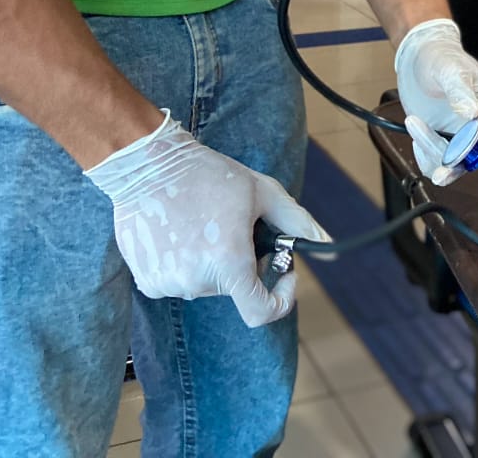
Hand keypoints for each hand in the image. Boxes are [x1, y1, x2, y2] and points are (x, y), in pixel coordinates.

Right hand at [84, 112, 328, 327]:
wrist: (148, 165)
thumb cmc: (209, 175)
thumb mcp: (263, 193)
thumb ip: (300, 224)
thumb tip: (331, 249)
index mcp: (228, 264)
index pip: (261, 312)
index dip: (281, 298)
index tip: (283, 271)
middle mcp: (197, 282)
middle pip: (236, 285)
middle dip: (245, 260)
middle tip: (237, 224)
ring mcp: (168, 284)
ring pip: (208, 281)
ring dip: (214, 259)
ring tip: (204, 221)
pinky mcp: (147, 280)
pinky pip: (180, 279)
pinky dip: (188, 261)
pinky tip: (181, 230)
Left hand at [396, 18, 477, 185]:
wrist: (419, 59)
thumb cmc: (440, 57)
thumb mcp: (450, 69)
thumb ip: (460, 91)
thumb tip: (473, 112)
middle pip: (475, 152)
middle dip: (456, 161)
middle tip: (440, 172)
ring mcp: (462, 136)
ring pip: (454, 163)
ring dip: (432, 151)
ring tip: (414, 121)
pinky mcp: (444, 142)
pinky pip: (436, 162)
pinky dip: (424, 156)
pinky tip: (416, 132)